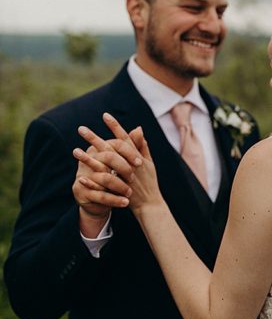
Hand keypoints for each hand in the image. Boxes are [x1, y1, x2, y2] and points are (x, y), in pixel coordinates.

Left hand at [72, 120, 144, 234]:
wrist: (150, 204)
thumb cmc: (149, 182)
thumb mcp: (149, 162)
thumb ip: (142, 145)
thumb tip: (138, 128)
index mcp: (137, 157)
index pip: (125, 138)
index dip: (115, 126)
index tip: (104, 115)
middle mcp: (130, 164)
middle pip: (110, 148)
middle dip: (95, 137)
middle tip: (81, 128)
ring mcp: (124, 177)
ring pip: (104, 165)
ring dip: (88, 157)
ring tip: (74, 150)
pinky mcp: (118, 189)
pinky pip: (102, 183)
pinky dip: (91, 179)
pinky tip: (79, 174)